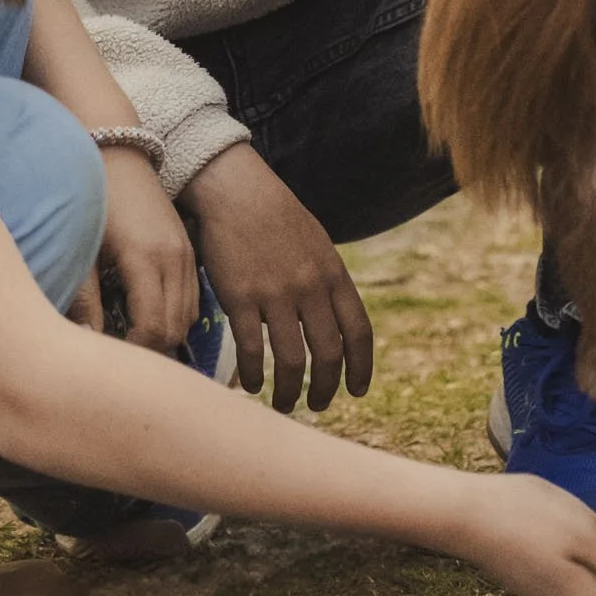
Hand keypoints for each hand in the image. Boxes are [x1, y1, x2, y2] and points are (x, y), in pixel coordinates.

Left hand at [98, 146, 199, 353]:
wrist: (117, 151)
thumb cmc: (93, 199)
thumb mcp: (84, 249)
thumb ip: (85, 298)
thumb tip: (86, 341)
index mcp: (145, 260)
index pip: (153, 328)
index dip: (133, 351)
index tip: (109, 356)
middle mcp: (174, 260)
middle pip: (175, 329)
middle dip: (149, 349)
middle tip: (118, 351)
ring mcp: (185, 254)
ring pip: (188, 317)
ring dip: (164, 334)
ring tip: (130, 336)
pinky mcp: (188, 249)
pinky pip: (192, 298)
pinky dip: (175, 315)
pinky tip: (147, 315)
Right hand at [185, 141, 373, 414]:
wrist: (235, 190)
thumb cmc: (275, 216)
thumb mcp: (316, 243)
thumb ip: (328, 282)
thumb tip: (336, 321)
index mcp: (333, 274)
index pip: (358, 333)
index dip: (361, 368)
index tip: (356, 391)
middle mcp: (310, 287)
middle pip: (328, 354)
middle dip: (325, 389)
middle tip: (318, 405)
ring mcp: (275, 293)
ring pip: (291, 360)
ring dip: (288, 391)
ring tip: (282, 403)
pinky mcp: (240, 297)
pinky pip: (251, 350)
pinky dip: (253, 375)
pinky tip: (251, 385)